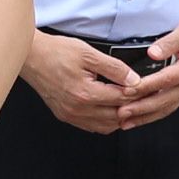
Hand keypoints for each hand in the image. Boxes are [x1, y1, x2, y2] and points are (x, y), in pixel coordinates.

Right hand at [22, 30, 142, 135]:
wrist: (30, 56)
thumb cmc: (54, 52)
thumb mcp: (88, 53)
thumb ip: (113, 68)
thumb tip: (133, 79)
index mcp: (85, 93)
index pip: (121, 99)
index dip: (138, 93)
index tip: (148, 87)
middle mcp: (77, 109)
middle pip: (116, 117)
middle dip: (132, 107)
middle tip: (143, 97)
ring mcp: (70, 114)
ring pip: (105, 126)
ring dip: (119, 117)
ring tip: (129, 103)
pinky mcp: (65, 115)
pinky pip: (91, 126)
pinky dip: (104, 121)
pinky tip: (110, 110)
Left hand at [123, 11, 178, 127]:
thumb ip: (169, 42)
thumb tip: (152, 53)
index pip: (165, 80)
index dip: (145, 87)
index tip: (127, 91)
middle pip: (164, 101)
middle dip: (141, 109)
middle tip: (121, 114)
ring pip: (166, 108)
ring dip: (145, 117)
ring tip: (125, 123)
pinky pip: (169, 105)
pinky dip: (153, 113)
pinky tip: (140, 117)